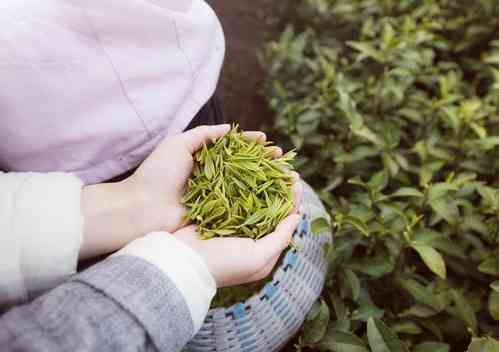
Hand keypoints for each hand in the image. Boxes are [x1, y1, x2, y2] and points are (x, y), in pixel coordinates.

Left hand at [80, 125, 284, 259]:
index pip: (233, 148)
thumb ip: (203, 134)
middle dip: (264, 162)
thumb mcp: (177, 144)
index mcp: (204, 159)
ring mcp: (215, 196)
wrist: (141, 209)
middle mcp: (213, 176)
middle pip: (244, 166)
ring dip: (266, 181)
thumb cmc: (157, 174)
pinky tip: (272, 198)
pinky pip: (239, 206)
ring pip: (246, 185)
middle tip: (283, 158)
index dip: (251, 144)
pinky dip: (256, 201)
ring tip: (285, 176)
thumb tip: (229, 128)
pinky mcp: (216, 214)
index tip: (267, 141)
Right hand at [173, 180, 302, 287]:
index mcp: (262, 249)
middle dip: (279, 188)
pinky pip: (233, 196)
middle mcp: (249, 236)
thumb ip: (280, 237)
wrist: (183, 263)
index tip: (296, 182)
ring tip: (270, 164)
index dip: (291, 201)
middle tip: (286, 169)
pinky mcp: (216, 214)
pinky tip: (247, 168)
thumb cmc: (224, 264)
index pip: (283, 221)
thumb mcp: (259, 257)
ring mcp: (232, 224)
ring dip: (262, 182)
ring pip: (252, 199)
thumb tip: (297, 217)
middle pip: (269, 208)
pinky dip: (241, 183)